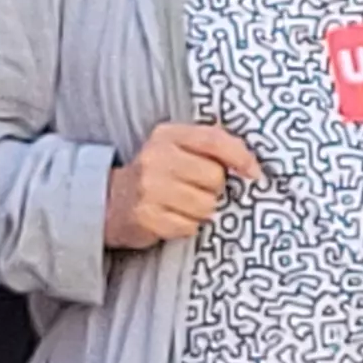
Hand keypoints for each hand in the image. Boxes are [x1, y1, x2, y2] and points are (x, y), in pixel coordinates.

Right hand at [104, 123, 261, 249]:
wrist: (109, 201)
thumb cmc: (156, 174)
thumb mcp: (176, 148)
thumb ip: (211, 146)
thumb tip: (252, 167)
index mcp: (167, 135)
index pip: (214, 140)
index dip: (240, 156)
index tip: (254, 173)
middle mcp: (156, 158)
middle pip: (215, 178)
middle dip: (213, 188)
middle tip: (194, 189)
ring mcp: (149, 188)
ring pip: (206, 206)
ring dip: (201, 211)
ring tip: (181, 205)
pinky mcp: (146, 217)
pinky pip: (190, 226)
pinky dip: (187, 226)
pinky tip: (171, 217)